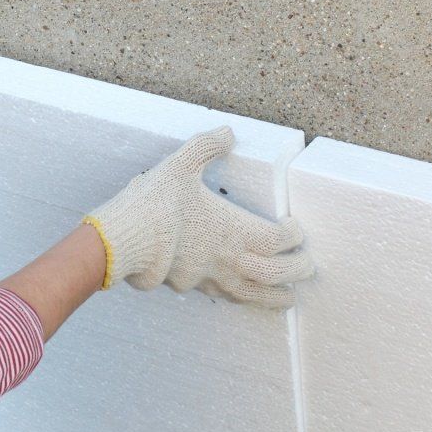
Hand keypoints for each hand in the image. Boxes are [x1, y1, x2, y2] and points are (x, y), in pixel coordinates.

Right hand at [82, 125, 315, 308]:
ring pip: (254, 294)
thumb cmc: (155, 204)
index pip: (279, 239)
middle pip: (276, 273)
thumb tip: (227, 133)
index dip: (295, 236)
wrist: (122, 241)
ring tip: (290, 299)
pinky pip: (226, 296)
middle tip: (308, 266)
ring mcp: (211, 276)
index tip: (297, 229)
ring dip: (276, 297)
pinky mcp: (191, 286)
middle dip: (298, 271)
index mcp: (234, 229)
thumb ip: (207, 147)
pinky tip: (243, 295)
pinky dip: (243, 297)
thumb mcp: (181, 165)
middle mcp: (229, 258)